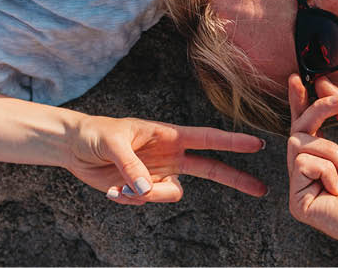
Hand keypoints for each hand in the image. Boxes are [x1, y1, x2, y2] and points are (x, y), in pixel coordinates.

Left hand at [65, 114, 266, 204]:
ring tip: (121, 186)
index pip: (207, 139)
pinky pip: (148, 203)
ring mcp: (159, 173)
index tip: (256, 144)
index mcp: (169, 135)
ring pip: (173, 194)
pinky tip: (113, 191)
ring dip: (150, 195)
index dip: (231, 142)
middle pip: (211, 168)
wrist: (76, 149)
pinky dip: (131, 201)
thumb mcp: (112, 143)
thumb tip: (147, 187)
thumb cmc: (97, 134)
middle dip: (236, 178)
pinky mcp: (145, 189)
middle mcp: (171, 155)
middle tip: (261, 189)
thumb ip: (132, 165)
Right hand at [286, 75, 337, 246]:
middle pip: (297, 127)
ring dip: (331, 150)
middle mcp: (307, 166)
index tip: (297, 79)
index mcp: (322, 152)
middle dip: (318, 110)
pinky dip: (327, 170)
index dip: (298, 101)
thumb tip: (323, 83)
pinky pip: (303, 164)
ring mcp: (301, 184)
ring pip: (298, 143)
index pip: (303, 122)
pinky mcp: (298, 201)